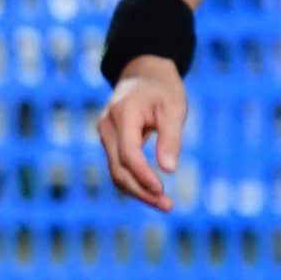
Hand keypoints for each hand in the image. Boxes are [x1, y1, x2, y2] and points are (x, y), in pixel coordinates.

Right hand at [96, 54, 187, 210]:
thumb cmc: (163, 90)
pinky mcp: (109, 140)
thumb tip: (169, 170)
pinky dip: (134, 181)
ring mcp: (105, 133)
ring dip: (137, 190)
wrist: (143, 73)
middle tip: (168, 206)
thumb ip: (171, 138)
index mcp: (123, 113)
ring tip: (164, 203)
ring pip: (116, 170)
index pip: (128, 153)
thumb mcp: (175, 108)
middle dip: (141, 190)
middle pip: (118, 168)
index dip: (143, 175)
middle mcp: (107, 125)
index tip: (162, 190)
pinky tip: (152, 190)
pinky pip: (118, 165)